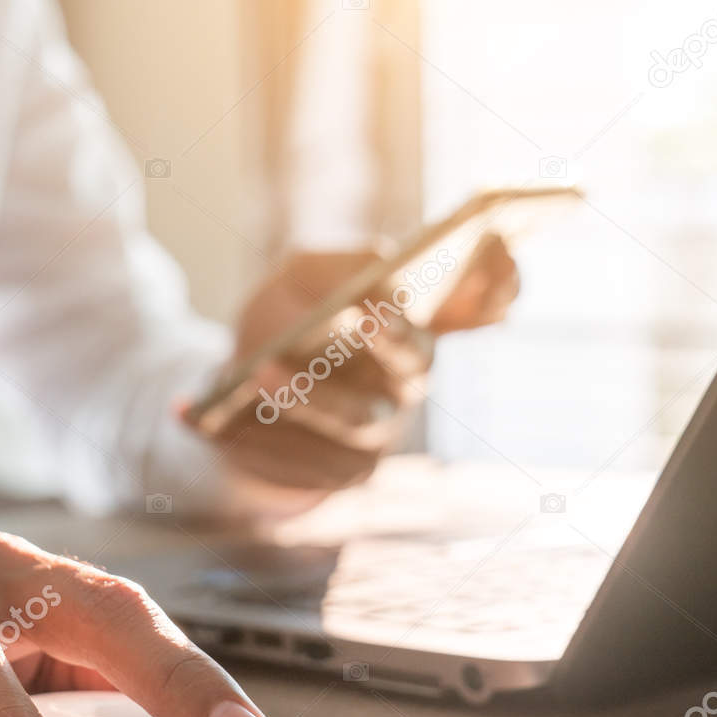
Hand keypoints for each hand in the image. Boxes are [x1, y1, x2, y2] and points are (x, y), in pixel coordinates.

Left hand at [199, 235, 518, 491]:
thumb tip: (379, 271)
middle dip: (394, 337)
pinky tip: (219, 421)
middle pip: (418, 362)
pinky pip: (312, 463)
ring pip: (360, 419)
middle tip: (367, 311)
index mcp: (413, 323)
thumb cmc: (285, 319)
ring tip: (263, 370)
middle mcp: (409, 379)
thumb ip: (338, 266)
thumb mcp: (299, 276)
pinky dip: (265, 440)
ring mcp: (381, 431)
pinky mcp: (341, 474)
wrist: (242, 390)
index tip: (497, 243)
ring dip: (312, 396)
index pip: (480, 302)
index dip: (498, 281)